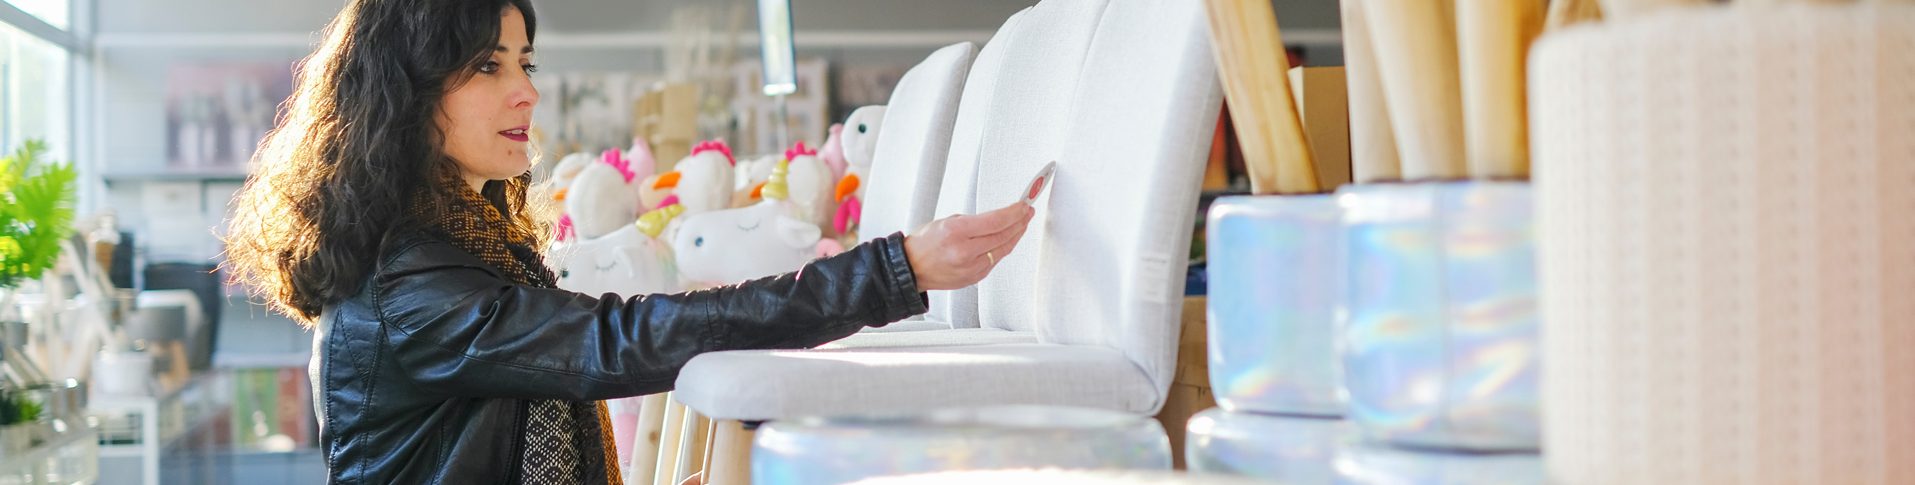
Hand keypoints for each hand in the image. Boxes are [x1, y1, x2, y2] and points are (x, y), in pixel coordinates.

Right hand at [903, 201, 1035, 290]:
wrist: (912, 269)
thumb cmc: (923, 245)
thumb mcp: (946, 221)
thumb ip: (973, 222)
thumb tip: (997, 219)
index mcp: (956, 232)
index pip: (996, 221)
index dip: (1014, 212)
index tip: (1022, 205)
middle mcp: (965, 251)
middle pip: (1004, 235)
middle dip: (1019, 221)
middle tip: (1027, 212)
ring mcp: (971, 267)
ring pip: (1003, 249)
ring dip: (1016, 235)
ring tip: (1022, 224)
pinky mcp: (975, 277)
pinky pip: (995, 260)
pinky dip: (1003, 248)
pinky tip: (1008, 240)